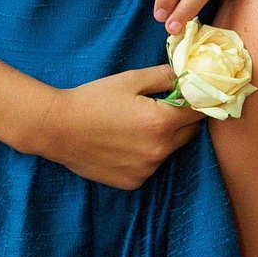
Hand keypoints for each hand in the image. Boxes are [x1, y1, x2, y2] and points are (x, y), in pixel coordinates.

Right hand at [35, 64, 201, 188]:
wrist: (57, 129)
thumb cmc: (92, 99)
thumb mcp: (130, 80)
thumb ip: (164, 76)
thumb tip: (187, 75)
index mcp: (160, 122)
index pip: (200, 111)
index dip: (198, 101)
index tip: (194, 95)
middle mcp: (159, 150)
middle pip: (190, 133)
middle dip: (182, 120)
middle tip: (161, 108)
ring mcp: (147, 169)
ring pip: (171, 150)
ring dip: (164, 138)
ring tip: (136, 126)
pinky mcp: (135, 182)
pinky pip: (152, 165)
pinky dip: (147, 155)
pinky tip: (125, 143)